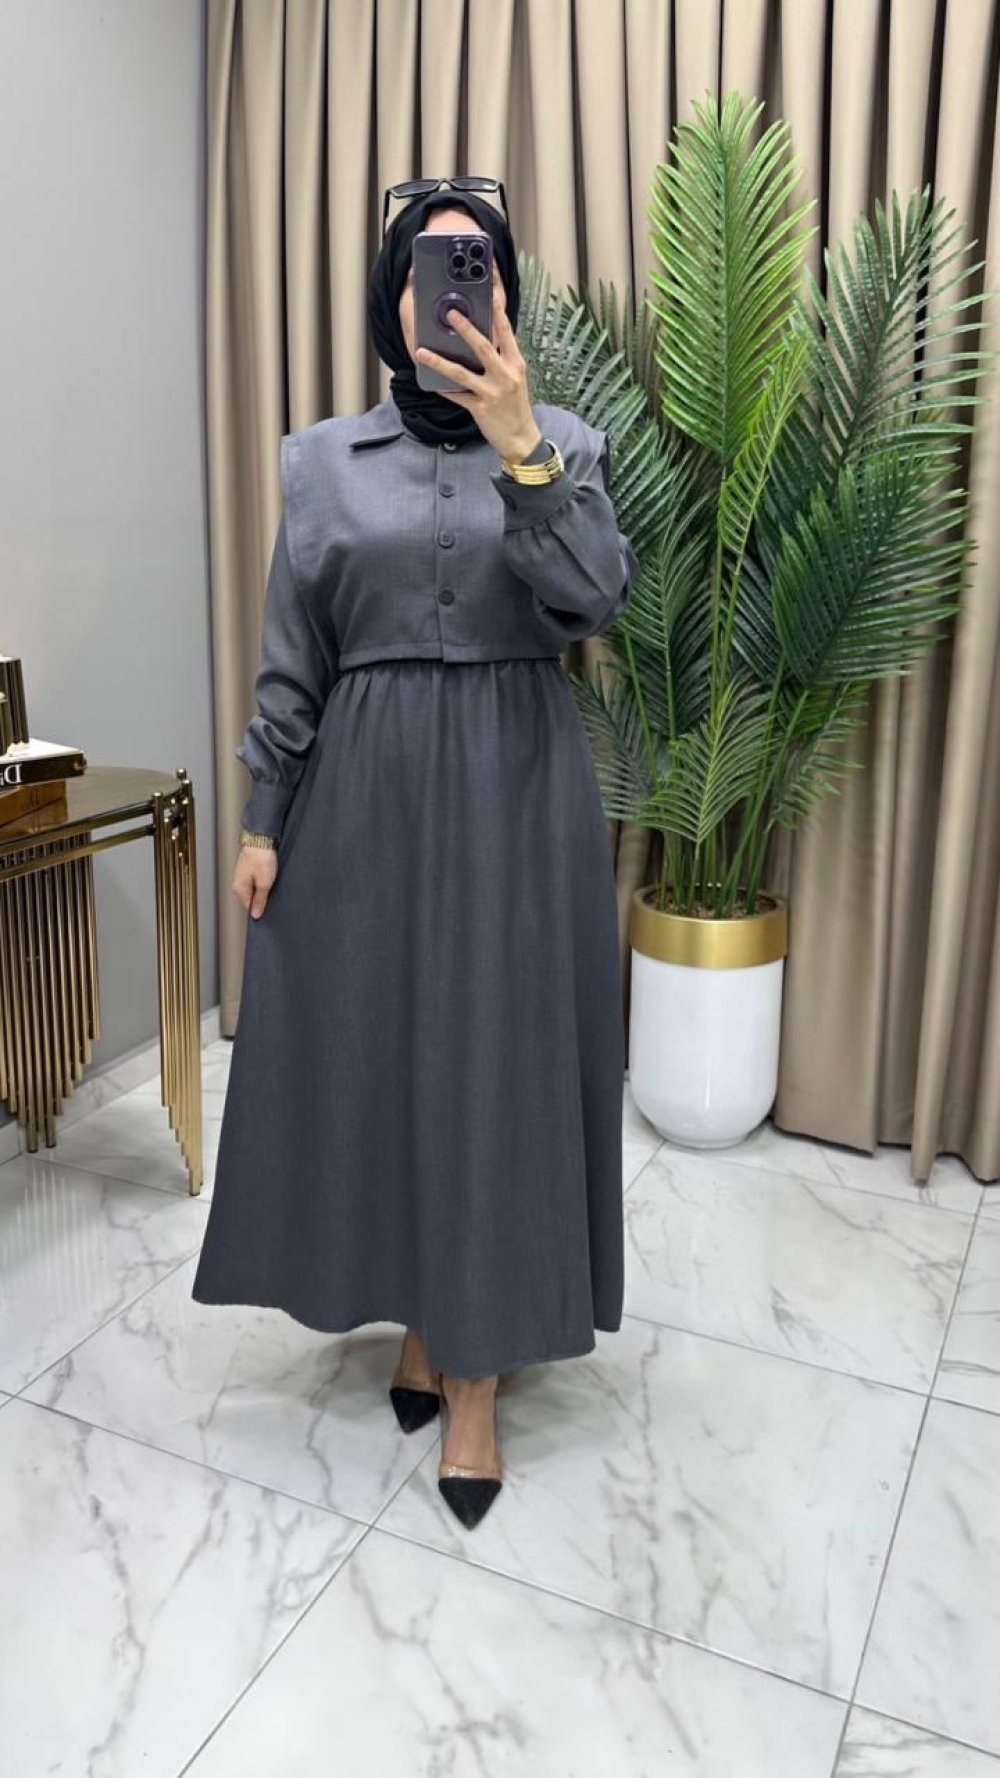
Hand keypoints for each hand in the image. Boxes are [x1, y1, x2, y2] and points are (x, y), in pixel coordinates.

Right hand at [232, 844, 277, 918]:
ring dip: (264, 888)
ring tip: (272, 882)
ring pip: (254, 888)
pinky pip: (256, 879)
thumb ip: (260, 900)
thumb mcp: (264, 884)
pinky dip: (264, 879)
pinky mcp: (249, 867)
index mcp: (239, 888)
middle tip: (273, 893)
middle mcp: (238, 882)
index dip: (260, 908)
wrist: (261, 839)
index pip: (248, 906)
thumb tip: (255, 915)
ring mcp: (243, 874)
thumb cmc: (261, 859)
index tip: (270, 907)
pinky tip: (271, 876)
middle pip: (251, 897)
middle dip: (262, 897)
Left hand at [413, 267, 541, 462]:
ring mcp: (492, 392)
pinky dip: (443, 389)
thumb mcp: (514, 378)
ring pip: (462, 373)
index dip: (497, 310)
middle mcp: (505, 375)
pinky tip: (429, 382)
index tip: (489, 291)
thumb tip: (480, 340)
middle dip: (466, 329)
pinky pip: (457, 396)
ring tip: (422, 352)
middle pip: (483, 347)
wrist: (521, 438)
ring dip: (439, 362)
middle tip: (452, 313)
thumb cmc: (515, 406)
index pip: (506, 331)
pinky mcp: (480, 408)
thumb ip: (500, 358)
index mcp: (515, 363)